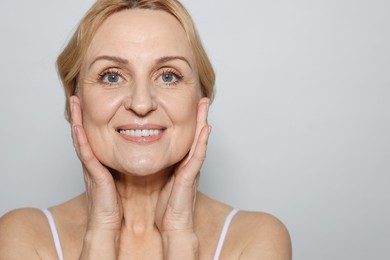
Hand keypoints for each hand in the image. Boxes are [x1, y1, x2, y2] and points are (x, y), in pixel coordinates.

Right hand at [70, 96, 122, 231]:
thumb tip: (138, 150)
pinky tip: (77, 126)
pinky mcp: (92, 175)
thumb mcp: (121, 176)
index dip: (89, 121)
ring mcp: (90, 167)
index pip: (93, 136)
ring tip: (75, 103)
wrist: (108, 222)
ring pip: (80, 140)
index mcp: (99, 161)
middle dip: (80, 115)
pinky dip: (80, 140)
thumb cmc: (116, 202)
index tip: (89, 103)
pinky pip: (85, 154)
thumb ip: (124, 164)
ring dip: (76, 120)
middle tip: (77, 97)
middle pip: (83, 134)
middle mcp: (92, 162)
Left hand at [155, 97, 210, 234]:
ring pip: (200, 142)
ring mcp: (192, 170)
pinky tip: (206, 129)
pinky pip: (198, 156)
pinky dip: (203, 142)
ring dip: (204, 123)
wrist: (173, 226)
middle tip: (202, 98)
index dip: (190, 122)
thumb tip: (148, 155)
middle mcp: (189, 164)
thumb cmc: (167, 207)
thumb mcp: (161, 181)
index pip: (186, 139)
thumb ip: (160, 168)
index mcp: (181, 164)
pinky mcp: (191, 177)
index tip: (189, 105)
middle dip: (199, 116)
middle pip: (196, 136)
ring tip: (205, 105)